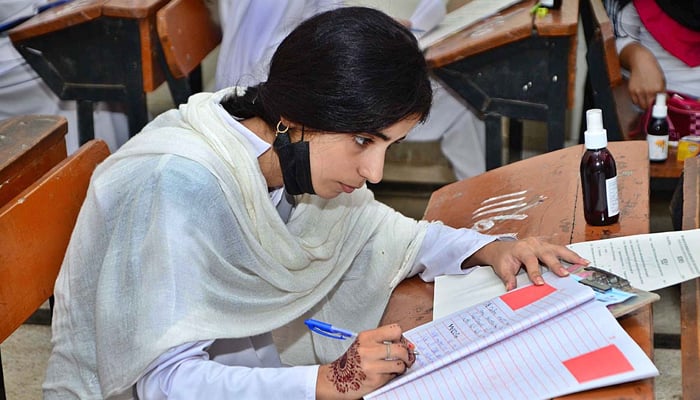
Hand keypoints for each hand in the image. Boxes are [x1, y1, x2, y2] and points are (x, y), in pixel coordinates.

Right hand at [316, 324, 415, 399]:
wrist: (335, 380)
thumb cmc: (351, 363)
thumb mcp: (363, 345)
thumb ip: (381, 342)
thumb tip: (407, 345)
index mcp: (366, 337)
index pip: (395, 330)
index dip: (401, 337)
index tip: (399, 342)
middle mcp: (368, 349)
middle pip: (400, 347)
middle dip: (406, 354)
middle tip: (405, 358)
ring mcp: (371, 365)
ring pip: (400, 363)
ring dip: (401, 367)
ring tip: (396, 367)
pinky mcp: (375, 379)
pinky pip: (393, 375)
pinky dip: (392, 376)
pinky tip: (385, 375)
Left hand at [466, 237, 588, 290]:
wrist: (502, 248)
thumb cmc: (504, 258)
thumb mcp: (502, 268)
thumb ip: (508, 278)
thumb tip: (510, 288)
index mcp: (521, 249)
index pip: (529, 261)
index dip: (535, 272)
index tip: (540, 283)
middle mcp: (533, 244)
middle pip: (547, 253)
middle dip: (556, 264)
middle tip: (564, 275)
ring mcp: (542, 244)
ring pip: (558, 249)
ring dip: (571, 257)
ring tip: (583, 263)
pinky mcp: (548, 245)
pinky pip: (562, 249)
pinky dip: (572, 255)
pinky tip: (582, 261)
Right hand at [620, 43, 665, 109]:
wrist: (641, 62)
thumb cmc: (652, 70)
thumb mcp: (662, 80)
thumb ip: (662, 92)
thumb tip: (664, 101)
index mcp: (658, 88)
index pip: (659, 104)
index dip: (660, 107)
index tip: (660, 107)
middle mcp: (648, 91)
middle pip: (648, 107)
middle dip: (650, 107)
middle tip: (652, 104)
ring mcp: (638, 92)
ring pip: (640, 105)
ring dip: (643, 104)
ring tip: (646, 99)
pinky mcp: (631, 91)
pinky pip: (634, 101)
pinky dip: (637, 101)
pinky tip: (640, 95)